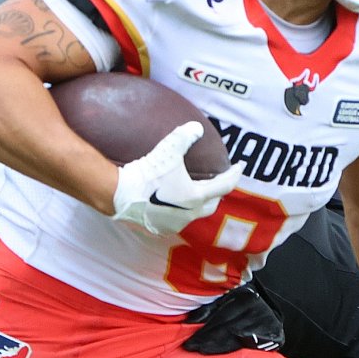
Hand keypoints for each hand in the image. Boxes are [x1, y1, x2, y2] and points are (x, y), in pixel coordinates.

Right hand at [112, 121, 241, 234]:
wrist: (119, 194)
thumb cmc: (147, 173)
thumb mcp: (168, 149)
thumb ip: (185, 136)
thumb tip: (197, 128)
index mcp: (196, 197)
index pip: (224, 186)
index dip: (234, 174)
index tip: (238, 167)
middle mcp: (189, 215)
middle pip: (212, 204)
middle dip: (217, 192)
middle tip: (218, 180)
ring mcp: (174, 224)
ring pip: (194, 214)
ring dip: (198, 203)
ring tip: (195, 191)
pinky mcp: (160, 229)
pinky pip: (177, 219)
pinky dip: (181, 210)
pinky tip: (174, 202)